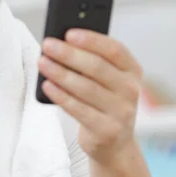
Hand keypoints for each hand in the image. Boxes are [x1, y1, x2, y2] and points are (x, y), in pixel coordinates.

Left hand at [37, 29, 142, 163]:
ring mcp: (121, 112)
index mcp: (132, 71)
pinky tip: (46, 85)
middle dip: (69, 54)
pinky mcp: (106, 130)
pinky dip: (60, 96)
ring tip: (42, 62)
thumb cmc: (103, 101)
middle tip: (48, 45)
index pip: (115, 49)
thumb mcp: (106, 80)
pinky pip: (78, 109)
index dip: (91, 40)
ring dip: (60, 73)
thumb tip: (61, 44)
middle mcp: (131, 90)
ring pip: (86, 88)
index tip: (68, 33)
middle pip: (97, 67)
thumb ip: (91, 61)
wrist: (114, 143)